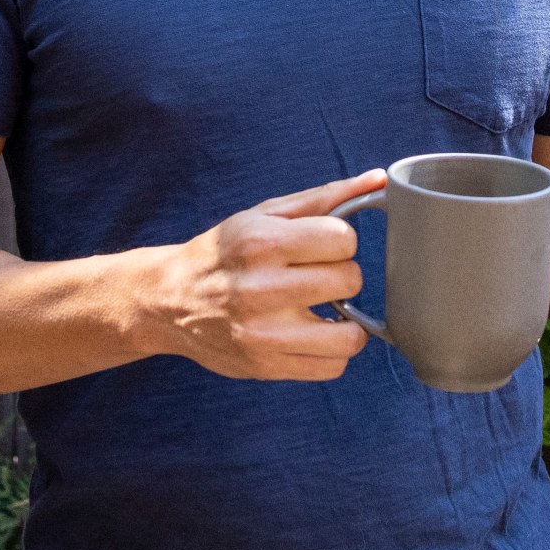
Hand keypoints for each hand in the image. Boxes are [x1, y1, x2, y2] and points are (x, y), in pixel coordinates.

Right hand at [135, 172, 387, 380]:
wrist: (169, 300)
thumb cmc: (225, 253)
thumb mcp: (265, 215)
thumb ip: (325, 198)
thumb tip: (380, 180)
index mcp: (260, 242)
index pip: (344, 239)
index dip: (339, 241)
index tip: (322, 246)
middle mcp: (259, 289)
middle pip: (350, 282)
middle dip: (341, 277)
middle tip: (318, 277)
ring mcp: (262, 334)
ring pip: (350, 336)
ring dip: (346, 322)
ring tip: (322, 310)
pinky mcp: (265, 367)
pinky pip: (333, 368)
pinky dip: (331, 352)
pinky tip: (311, 335)